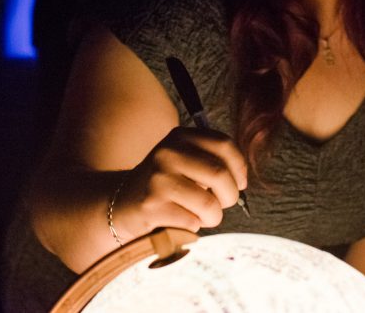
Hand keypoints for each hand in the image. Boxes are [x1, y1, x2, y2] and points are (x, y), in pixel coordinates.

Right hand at [112, 126, 247, 240]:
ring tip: (200, 215)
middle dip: (229, 196)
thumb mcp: (183, 160)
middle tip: (221, 204)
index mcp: (180, 136)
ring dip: (212, 217)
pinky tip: (179, 220)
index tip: (240, 183)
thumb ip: (211, 161)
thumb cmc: (164, 185)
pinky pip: (192, 222)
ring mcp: (158, 178)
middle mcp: (168, 152)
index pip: (224, 145)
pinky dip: (193, 227)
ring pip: (209, 204)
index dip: (239, 168)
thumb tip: (241, 180)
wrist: (123, 204)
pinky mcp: (152, 205)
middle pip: (220, 175)